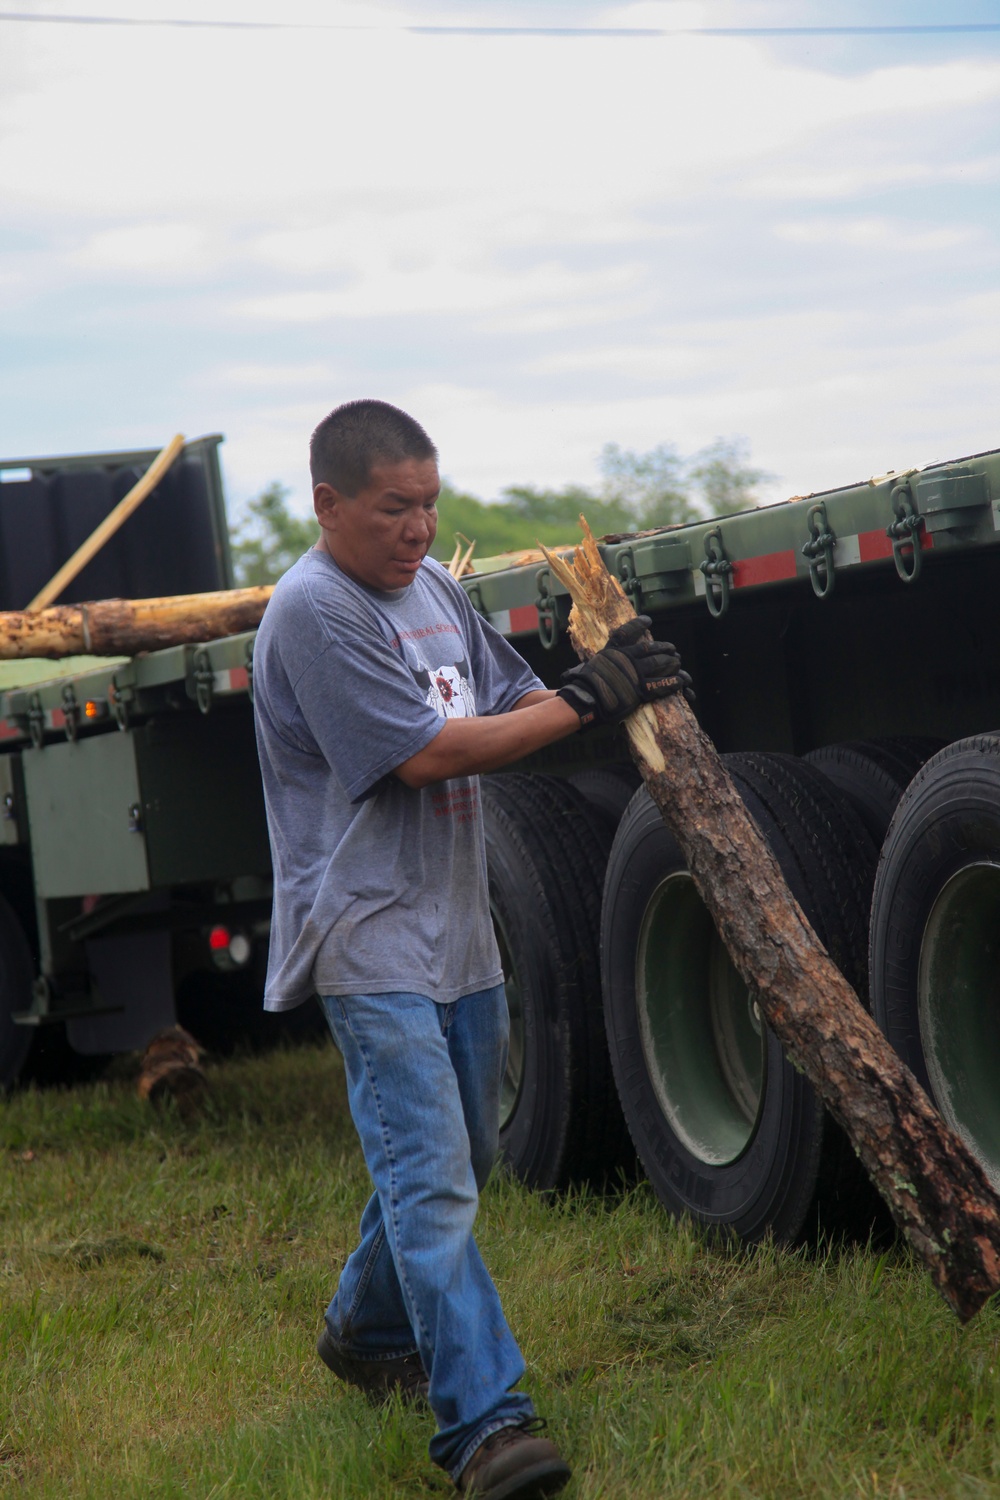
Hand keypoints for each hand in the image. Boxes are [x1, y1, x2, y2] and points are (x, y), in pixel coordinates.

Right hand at [556, 616, 693, 729]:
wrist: (586, 700)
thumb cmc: (583, 686)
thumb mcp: (587, 667)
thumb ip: (596, 664)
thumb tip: (588, 667)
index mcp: (612, 652)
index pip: (626, 633)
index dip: (638, 625)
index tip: (648, 620)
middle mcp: (626, 659)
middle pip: (649, 649)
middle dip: (663, 648)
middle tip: (672, 649)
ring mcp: (634, 673)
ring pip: (659, 664)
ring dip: (671, 663)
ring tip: (677, 662)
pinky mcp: (640, 690)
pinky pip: (661, 684)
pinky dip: (673, 682)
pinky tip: (680, 681)